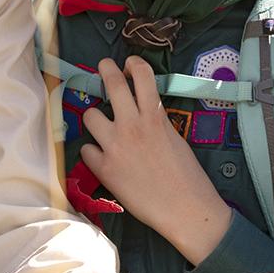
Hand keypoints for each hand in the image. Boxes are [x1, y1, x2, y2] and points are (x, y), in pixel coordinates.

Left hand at [79, 56, 231, 263]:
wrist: (184, 208)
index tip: (129, 63)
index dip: (134, 64)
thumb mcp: (175, 138)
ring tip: (102, 126)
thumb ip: (156, 121)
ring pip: (90, 115)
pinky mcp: (104, 168)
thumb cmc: (187, 175)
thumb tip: (141, 112)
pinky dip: (93, 152)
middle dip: (105, 69)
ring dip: (95, 118)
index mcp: (155, 117)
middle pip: (112, 84)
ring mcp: (115, 145)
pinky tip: (103, 159)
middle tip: (103, 66)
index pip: (142, 76)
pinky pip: (86, 149)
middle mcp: (132, 125)